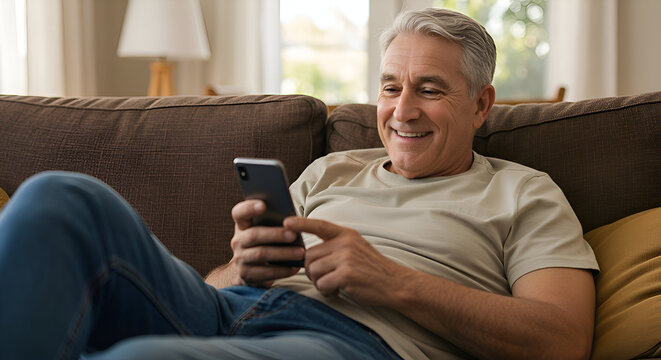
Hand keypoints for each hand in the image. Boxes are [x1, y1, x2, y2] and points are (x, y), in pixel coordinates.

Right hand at [229, 200, 304, 287]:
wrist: (248, 271)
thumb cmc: (264, 243)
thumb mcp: (264, 231)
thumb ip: (273, 222)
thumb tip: (292, 218)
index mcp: (242, 225)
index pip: (239, 213)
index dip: (249, 208)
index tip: (263, 205)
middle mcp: (238, 241)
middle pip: (254, 235)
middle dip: (275, 234)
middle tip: (293, 235)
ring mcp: (240, 259)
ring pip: (261, 254)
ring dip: (283, 253)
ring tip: (301, 252)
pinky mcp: (247, 275)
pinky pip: (266, 273)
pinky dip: (283, 270)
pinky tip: (295, 267)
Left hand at [284, 217, 408, 306]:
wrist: (395, 284)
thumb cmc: (372, 269)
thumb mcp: (356, 248)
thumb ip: (335, 246)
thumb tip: (307, 253)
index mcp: (346, 234)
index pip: (319, 225)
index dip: (301, 223)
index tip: (286, 222)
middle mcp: (345, 243)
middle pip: (309, 256)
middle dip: (312, 271)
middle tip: (325, 278)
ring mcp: (346, 258)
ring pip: (313, 270)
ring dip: (319, 282)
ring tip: (333, 285)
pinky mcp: (346, 274)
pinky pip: (322, 284)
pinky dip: (326, 291)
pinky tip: (338, 291)